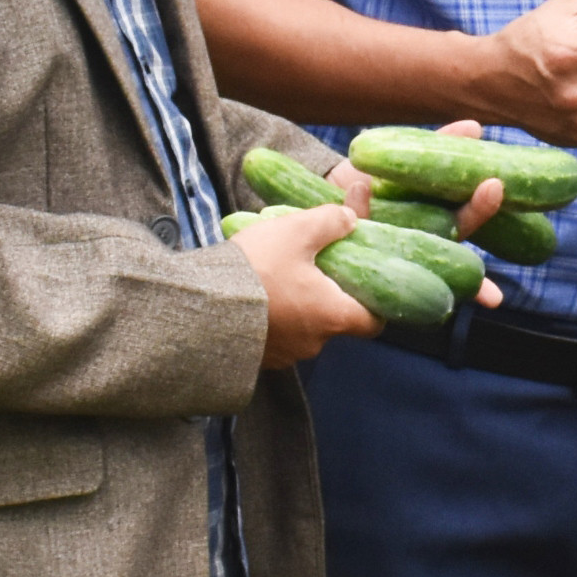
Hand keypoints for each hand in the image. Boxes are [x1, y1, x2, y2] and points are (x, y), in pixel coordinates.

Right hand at [237, 202, 378, 364]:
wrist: (200, 307)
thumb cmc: (257, 268)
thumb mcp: (297, 231)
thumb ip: (331, 221)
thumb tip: (351, 217)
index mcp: (335, 316)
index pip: (374, 323)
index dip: (375, 303)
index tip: (366, 284)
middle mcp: (315, 343)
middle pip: (336, 320)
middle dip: (328, 296)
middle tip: (313, 268)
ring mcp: (285, 355)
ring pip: (304, 327)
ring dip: (297, 306)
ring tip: (277, 277)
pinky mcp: (258, 359)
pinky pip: (276, 337)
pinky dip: (273, 318)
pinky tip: (257, 295)